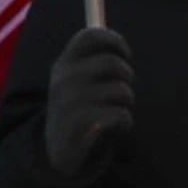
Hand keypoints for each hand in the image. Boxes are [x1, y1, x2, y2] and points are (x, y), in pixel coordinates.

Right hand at [45, 27, 133, 179]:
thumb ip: (93, 61)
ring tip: (116, 112)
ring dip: (127, 103)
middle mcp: (64, 79)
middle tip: (123, 91)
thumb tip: (118, 43)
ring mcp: (70, 102)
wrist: (59, 151)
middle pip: (113, 63)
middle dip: (127, 77)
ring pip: (122, 91)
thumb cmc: (78, 109)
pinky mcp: (80, 125)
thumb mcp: (77, 82)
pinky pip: (121, 114)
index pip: (90, 36)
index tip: (126, 54)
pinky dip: (125, 122)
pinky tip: (116, 128)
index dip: (115, 41)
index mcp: (63, 64)